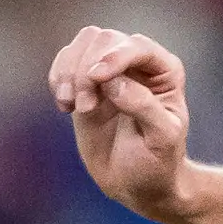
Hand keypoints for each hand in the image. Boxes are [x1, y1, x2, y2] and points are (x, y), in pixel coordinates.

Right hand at [47, 27, 192, 218]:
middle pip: (105, 39)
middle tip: (84, 108)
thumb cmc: (157, 162)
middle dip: (87, 69)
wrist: (137, 184)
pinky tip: (64, 105)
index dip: (114, 56)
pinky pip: (66, 61)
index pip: (137, 47)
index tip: (96, 77)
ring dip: (69, 70)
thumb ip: (142, 106)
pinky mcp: (86, 83)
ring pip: (84, 43)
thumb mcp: (161, 138)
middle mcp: (138, 64)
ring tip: (70, 106)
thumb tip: (113, 82)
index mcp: (165, 71)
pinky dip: (57, 77)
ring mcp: (111, 71)